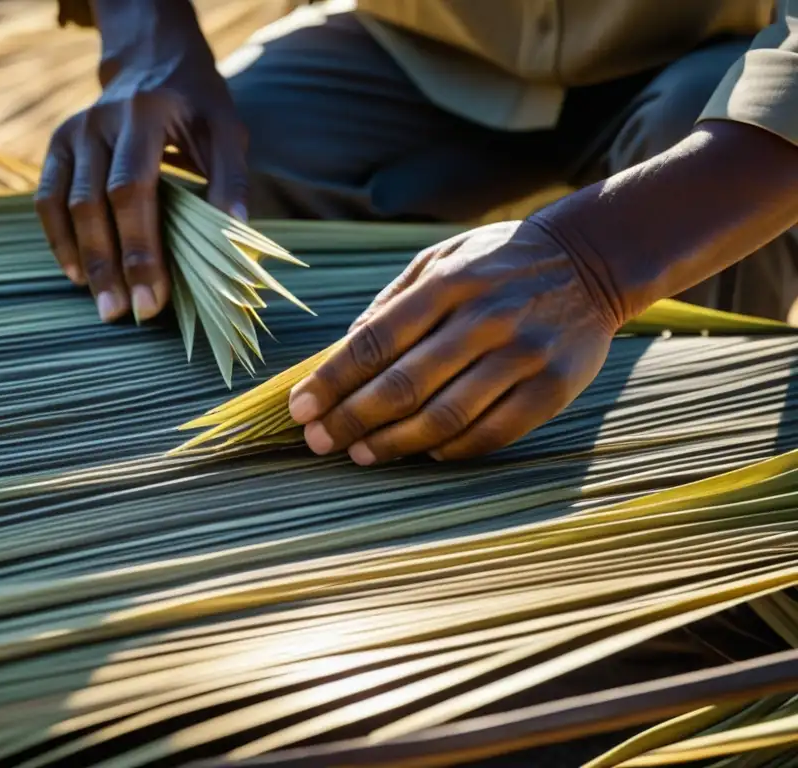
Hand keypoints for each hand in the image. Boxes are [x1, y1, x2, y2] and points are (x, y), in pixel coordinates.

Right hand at [35, 0, 246, 323]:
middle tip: (123, 314)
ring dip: (83, 260)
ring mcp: (72, 132)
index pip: (132, 191)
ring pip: (64, 205)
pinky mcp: (57, 146)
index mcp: (144, 115)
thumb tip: (233, 239)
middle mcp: (99, 121)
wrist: (154, 63)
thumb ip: (231, 181)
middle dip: (109, 265)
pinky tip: (78, 275)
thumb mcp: (226, 132)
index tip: (152, 299)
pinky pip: (47, 200)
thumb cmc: (197, 108)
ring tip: (104, 305)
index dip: (140, 249)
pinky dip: (60, 241)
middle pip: (93, 205)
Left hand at [287, 220, 621, 462]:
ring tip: (360, 454)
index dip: (331, 380)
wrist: (591, 261)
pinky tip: (424, 453)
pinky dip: (451, 449)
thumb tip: (344, 350)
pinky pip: (493, 433)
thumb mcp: (441, 258)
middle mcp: (484, 318)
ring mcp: (523, 355)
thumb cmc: (498, 263)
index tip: (300, 408)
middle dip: (350, 419)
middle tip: (318, 442)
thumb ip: (392, 302)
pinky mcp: (554, 387)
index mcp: (448, 283)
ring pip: (445, 416)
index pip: (375, 341)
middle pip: (403, 385)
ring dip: (393, 443)